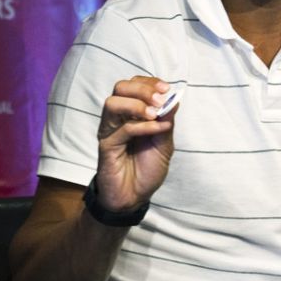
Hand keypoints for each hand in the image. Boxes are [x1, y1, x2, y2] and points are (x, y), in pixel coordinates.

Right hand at [95, 76, 176, 212]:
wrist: (135, 197)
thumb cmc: (147, 169)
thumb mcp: (164, 143)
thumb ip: (167, 120)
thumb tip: (174, 98)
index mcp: (131, 113)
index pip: (134, 85)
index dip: (150, 82)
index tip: (167, 89)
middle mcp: (118, 118)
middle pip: (120, 88)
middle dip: (142, 89)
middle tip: (160, 100)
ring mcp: (110, 131)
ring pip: (112, 103)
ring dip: (137, 104)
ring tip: (154, 114)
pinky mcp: (106, 146)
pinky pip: (122, 129)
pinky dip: (143, 126)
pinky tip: (158, 130)